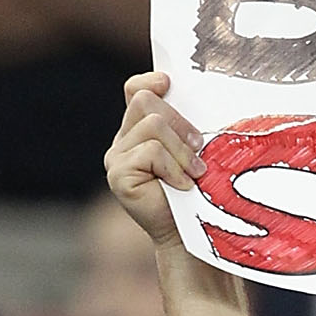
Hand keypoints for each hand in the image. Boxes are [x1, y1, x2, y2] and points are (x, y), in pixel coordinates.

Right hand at [107, 73, 202, 249]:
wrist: (191, 233)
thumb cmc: (198, 192)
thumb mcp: (195, 150)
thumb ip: (187, 125)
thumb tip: (199, 95)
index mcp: (140, 129)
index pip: (135, 89)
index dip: (150, 81)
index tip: (168, 84)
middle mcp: (123, 140)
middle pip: (145, 101)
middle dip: (179, 123)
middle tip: (198, 149)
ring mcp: (117, 157)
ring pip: (153, 125)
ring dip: (182, 150)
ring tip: (194, 174)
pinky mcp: (118, 174)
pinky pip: (151, 151)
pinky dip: (174, 167)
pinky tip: (182, 186)